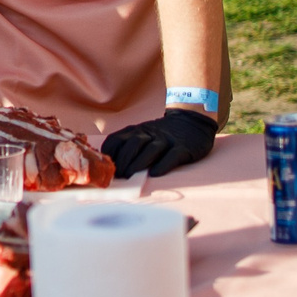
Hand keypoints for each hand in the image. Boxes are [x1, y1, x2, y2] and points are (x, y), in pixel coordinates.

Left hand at [102, 108, 217, 177]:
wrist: (192, 121)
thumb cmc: (161, 135)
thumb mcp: (142, 134)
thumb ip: (127, 146)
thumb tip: (109, 167)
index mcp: (136, 131)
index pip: (116, 140)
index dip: (109, 154)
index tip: (104, 168)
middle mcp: (150, 134)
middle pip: (132, 144)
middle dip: (123, 160)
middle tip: (118, 176)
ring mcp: (167, 140)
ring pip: (151, 149)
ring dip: (138, 163)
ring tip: (130, 175)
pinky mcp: (183, 148)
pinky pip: (172, 156)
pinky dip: (163, 165)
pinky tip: (155, 173)